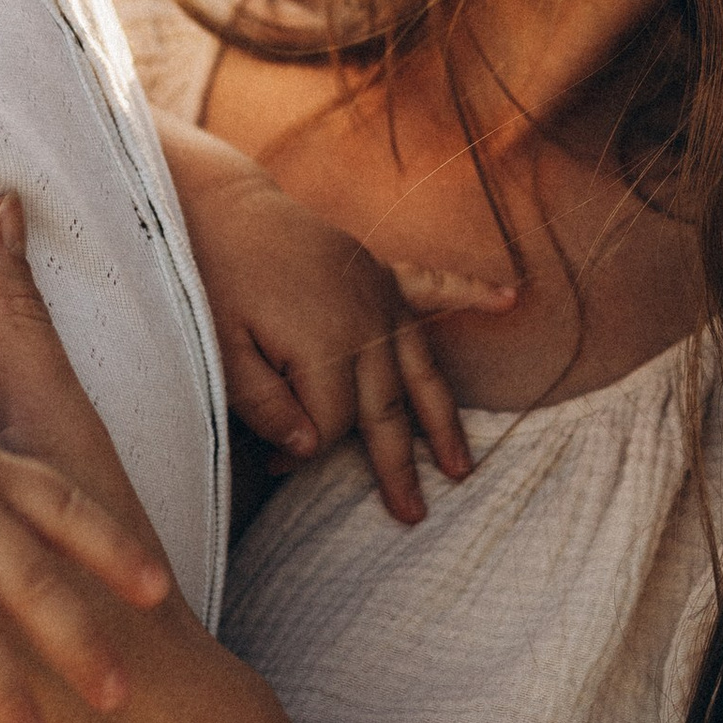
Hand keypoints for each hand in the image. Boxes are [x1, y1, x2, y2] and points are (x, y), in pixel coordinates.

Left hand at [161, 123, 511, 524]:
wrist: (219, 207)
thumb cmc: (212, 281)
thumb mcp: (221, 350)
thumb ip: (265, 405)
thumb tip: (308, 450)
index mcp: (327, 346)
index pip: (335, 423)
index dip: (304, 453)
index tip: (271, 465)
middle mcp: (367, 323)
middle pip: (388, 407)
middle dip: (399, 464)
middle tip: (412, 514)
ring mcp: (379, 295)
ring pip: (422, 368)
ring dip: (442, 419)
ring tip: (461, 466)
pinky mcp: (378, 271)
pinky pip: (435, 286)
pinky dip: (473, 292)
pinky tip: (510, 298)